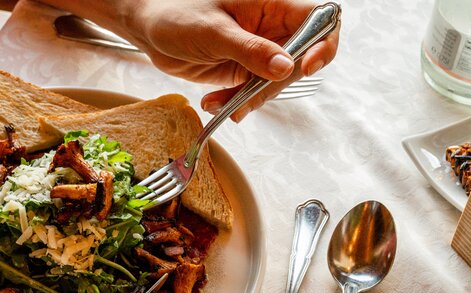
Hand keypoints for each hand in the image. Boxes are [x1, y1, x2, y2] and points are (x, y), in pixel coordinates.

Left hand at [110, 0, 340, 119]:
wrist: (148, 29)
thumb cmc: (176, 13)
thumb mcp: (214, 32)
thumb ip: (251, 50)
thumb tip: (286, 67)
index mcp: (271, 4)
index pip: (317, 19)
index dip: (322, 43)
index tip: (305, 66)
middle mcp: (270, 27)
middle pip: (300, 59)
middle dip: (276, 84)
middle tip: (250, 96)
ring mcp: (258, 51)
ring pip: (276, 82)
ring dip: (253, 99)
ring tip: (223, 104)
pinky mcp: (243, 70)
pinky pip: (254, 92)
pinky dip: (238, 103)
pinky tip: (215, 102)